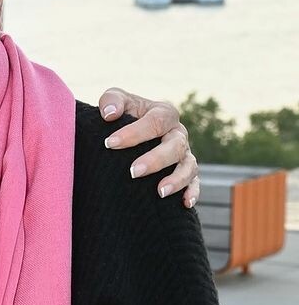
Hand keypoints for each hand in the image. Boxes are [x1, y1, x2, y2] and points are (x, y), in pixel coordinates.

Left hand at [98, 89, 199, 208]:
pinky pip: (195, 183)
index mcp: (163, 114)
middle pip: (175, 146)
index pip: (154, 122)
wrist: (130, 131)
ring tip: (160, 192)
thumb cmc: (123, 114)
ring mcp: (184, 154)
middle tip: (132, 171)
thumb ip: (111, 100)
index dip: (133, 133)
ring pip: (188, 166)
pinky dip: (193, 192)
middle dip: (155, 160)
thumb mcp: (115, 101)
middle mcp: (177, 134)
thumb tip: (109, 115)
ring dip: (176, 179)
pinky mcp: (186, 172)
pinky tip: (185, 203)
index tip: (109, 144)